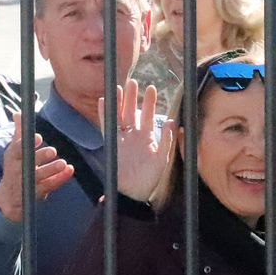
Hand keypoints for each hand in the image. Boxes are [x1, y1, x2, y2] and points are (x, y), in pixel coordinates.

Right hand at [0, 113, 74, 222]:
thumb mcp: (14, 151)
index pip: (16, 150)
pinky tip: (70, 170)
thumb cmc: (15, 168)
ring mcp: (27, 183)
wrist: (9, 198)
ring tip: (63, 163)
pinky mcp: (37, 193)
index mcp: (12, 157)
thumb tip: (18, 113)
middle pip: (28, 164)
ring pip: (39, 177)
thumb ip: (19, 133)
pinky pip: (50, 186)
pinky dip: (61, 178)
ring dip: (52, 170)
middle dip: (40, 157)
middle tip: (52, 150)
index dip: (25, 143)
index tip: (38, 137)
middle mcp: (17, 171)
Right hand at [98, 78, 170, 202]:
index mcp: (147, 137)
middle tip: (133, 82)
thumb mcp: (162, 158)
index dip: (149, 102)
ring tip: (118, 87)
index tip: (150, 88)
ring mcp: (122, 139)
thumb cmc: (151, 177)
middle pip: (131, 112)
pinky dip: (105, 115)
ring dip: (119, 103)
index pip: (147, 115)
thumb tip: (171, 122)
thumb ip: (166, 140)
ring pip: (119, 116)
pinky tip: (104, 102)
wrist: (136, 192)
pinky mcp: (112, 145)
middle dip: (132, 97)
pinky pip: (107, 127)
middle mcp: (133, 136)